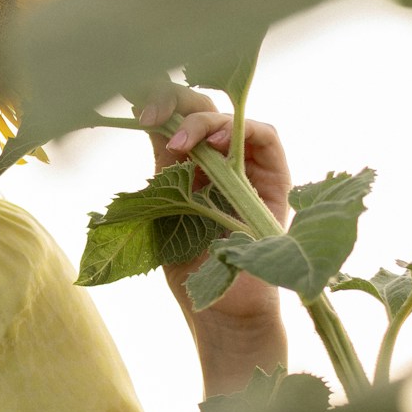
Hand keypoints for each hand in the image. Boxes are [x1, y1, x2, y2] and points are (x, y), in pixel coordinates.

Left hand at [136, 85, 290, 393]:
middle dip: (176, 101)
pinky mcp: (275, 181)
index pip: (175, 118)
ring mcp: (248, 169)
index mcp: (186, 167)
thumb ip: (163, 171)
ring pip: (232, 117)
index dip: (158, 105)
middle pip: (203, 108)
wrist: (222, 310)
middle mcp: (218, 162)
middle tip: (150, 115)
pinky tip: (216, 143)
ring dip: (203, 120)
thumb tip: (156, 125)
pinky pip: (267, 138)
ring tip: (180, 143)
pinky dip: (241, 129)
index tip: (136, 111)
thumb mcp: (163, 211)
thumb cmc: (189, 268)